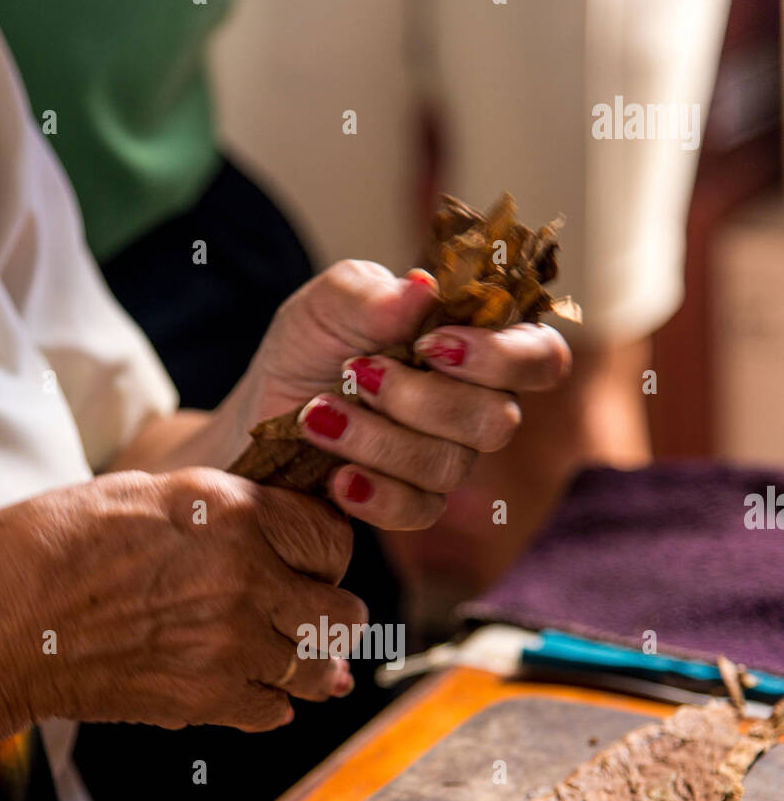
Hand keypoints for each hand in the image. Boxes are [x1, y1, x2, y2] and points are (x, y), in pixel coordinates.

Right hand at [0, 468, 365, 735]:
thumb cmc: (56, 546)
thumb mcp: (150, 493)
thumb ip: (229, 513)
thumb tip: (287, 548)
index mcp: (235, 513)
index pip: (334, 539)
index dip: (325, 553)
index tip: (307, 563)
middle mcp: (246, 578)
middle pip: (343, 612)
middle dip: (330, 614)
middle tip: (304, 614)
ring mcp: (231, 645)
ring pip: (319, 670)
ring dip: (307, 665)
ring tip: (280, 655)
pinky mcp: (207, 699)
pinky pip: (274, 712)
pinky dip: (265, 703)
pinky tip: (240, 684)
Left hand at [231, 261, 571, 527]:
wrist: (259, 413)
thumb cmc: (309, 349)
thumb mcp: (326, 304)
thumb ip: (372, 294)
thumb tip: (422, 289)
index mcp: (476, 345)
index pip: (541, 358)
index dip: (504, 359)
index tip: (432, 345)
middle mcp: (475, 406)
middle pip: (498, 421)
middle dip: (421, 400)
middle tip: (356, 374)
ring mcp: (448, 460)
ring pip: (450, 467)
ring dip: (376, 440)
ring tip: (316, 416)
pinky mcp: (413, 504)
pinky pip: (418, 511)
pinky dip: (374, 494)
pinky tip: (337, 477)